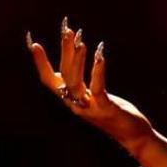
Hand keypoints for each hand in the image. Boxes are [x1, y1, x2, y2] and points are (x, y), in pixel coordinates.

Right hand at [27, 17, 153, 151]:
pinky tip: (100, 56)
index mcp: (71, 99)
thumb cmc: (114, 113)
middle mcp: (76, 104)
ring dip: (77, 60)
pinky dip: (98, 71)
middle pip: (64, 74)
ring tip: (81, 42)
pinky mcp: (105, 108)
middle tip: (67, 30)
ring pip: (76, 82)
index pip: (49, 80)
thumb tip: (75, 63)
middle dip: (65, 51)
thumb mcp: (95, 97)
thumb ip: (83, 85)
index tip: (33, 43)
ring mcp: (89, 108)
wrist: (133, 136)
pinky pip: (98, 88)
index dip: (40, 63)